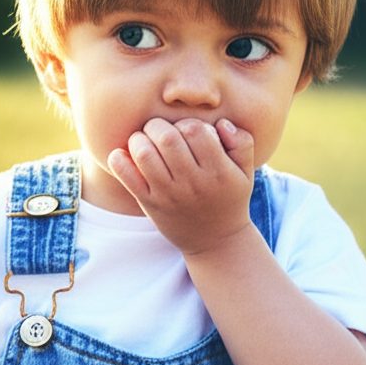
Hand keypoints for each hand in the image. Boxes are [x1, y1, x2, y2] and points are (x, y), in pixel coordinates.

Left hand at [107, 117, 254, 255]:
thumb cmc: (229, 199)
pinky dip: (119, 161)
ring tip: (144, 140)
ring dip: (139, 139)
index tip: (186, 130)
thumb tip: (221, 124)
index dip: (187, 122)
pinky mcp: (150, 204)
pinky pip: (128, 178)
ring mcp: (169, 195)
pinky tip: (122, 154)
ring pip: (145, 154)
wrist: (216, 242)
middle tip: (159, 130)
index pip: (195, 130)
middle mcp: (193, 183)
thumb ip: (242, 143)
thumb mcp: (246, 173)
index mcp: (218, 171)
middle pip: (167, 138)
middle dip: (158, 126)